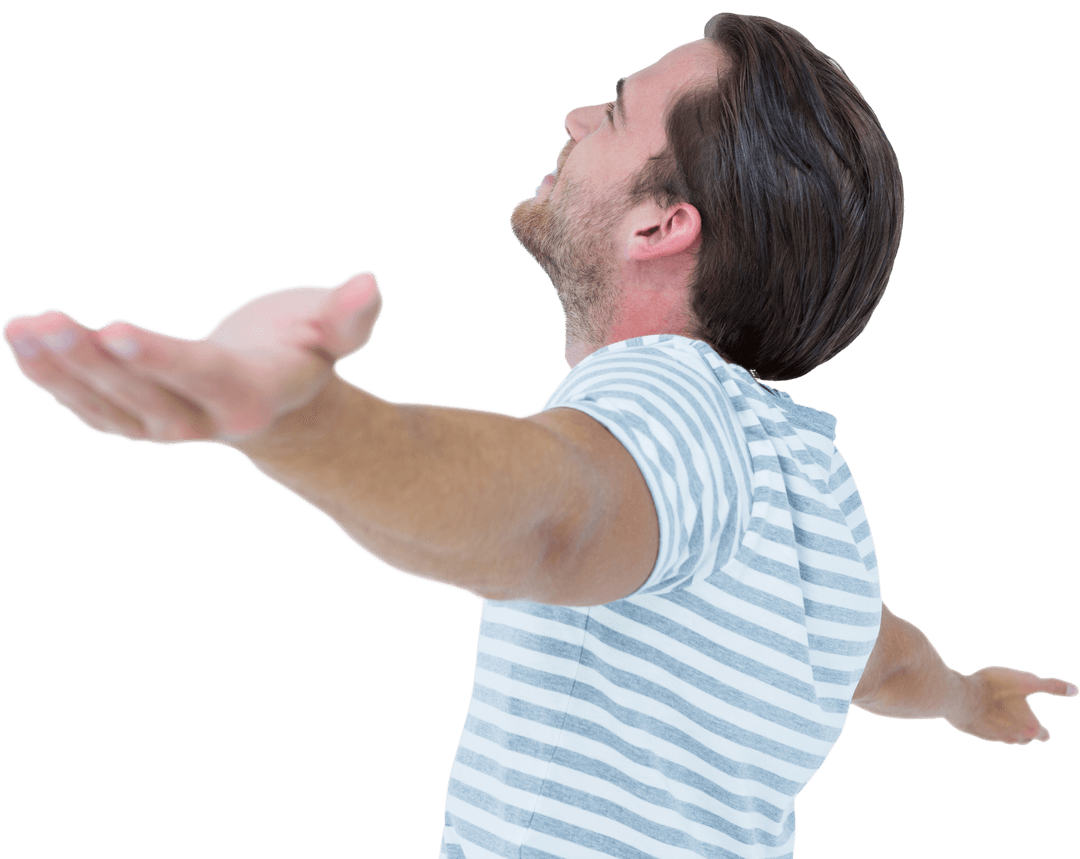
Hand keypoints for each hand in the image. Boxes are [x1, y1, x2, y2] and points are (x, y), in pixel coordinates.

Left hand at [2, 271, 384, 447]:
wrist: (277, 398)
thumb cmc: (303, 349)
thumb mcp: (333, 329)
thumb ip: (349, 313)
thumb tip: (370, 281)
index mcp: (252, 395)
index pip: (202, 375)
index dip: (160, 356)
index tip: (114, 328)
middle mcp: (204, 422)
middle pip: (142, 396)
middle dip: (92, 361)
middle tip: (44, 321)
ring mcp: (165, 429)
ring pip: (106, 407)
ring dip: (59, 371)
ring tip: (22, 326)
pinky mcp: (134, 423)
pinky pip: (89, 408)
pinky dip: (52, 379)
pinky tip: (23, 341)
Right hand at [945, 665, 1077, 745]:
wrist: (960, 696)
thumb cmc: (994, 688)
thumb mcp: (1026, 681)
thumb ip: (1051, 686)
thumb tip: (1075, 690)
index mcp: (1029, 727)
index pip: (1044, 735)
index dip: (1043, 729)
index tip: (1039, 723)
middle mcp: (1014, 737)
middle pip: (1026, 739)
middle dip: (1026, 729)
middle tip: (1020, 715)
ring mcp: (995, 738)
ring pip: (1008, 738)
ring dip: (1008, 728)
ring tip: (1002, 713)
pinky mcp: (978, 735)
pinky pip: (990, 734)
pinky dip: (991, 726)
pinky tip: (985, 714)